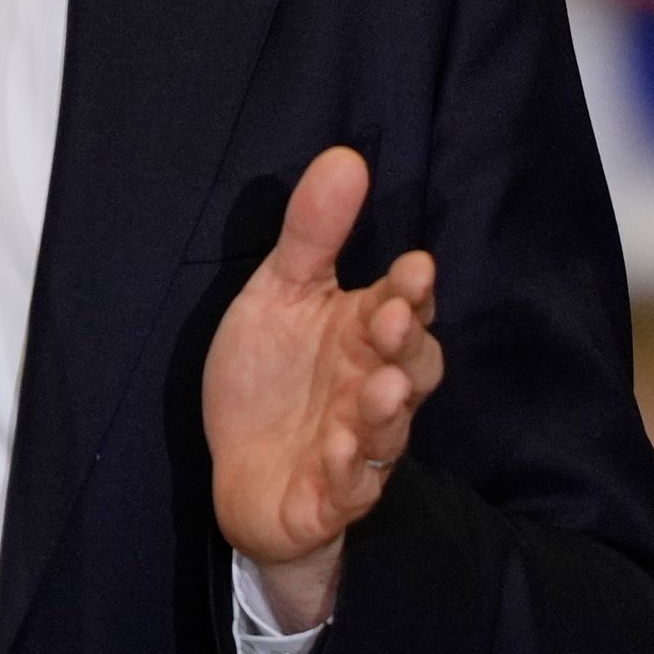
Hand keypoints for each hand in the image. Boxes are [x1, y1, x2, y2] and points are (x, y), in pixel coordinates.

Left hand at [204, 147, 443, 630]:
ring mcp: (357, 447)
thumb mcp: (279, 296)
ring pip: (389, 429)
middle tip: (390, 317)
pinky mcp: (331, 497)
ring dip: (388, 408)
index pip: (403, 308)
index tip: (413, 267)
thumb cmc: (270, 381)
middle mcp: (371, 389)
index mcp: (363, 337)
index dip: (411, 292)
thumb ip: (311, 234)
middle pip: (411, 366)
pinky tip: (339, 448)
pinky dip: (349, 470)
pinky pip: (349, 488)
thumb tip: (346, 156)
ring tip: (381, 386)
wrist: (239, 475)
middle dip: (405, 344)